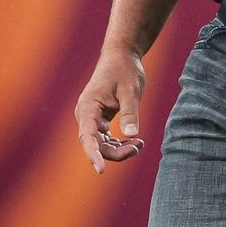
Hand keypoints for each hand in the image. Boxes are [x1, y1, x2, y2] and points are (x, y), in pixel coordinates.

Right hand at [74, 46, 146, 172]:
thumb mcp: (131, 90)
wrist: (122, 56)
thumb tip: (131, 135)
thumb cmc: (125, 69)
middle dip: (116, 152)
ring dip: (119, 148)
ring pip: (101, 143)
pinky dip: (119, 143)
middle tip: (139, 146)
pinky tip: (135, 140)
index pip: (87, 136)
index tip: (101, 170)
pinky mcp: (100, 119)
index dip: (93, 155)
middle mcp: (86, 114)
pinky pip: (106, 138)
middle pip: (96, 144)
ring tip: (140, 143)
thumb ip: (130, 112)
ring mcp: (92, 117)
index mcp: (88, 106)